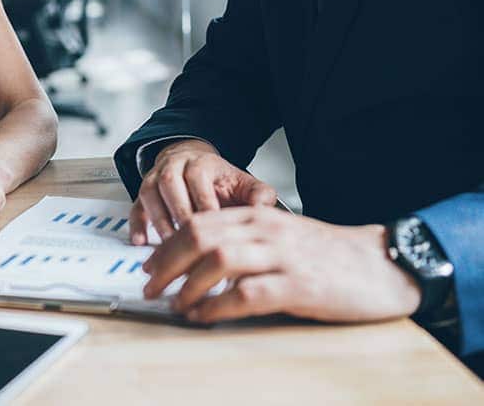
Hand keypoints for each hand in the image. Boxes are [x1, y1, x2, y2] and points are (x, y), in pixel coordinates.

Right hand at [129, 140, 276, 243]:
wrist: (194, 164)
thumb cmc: (220, 181)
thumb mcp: (244, 183)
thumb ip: (259, 195)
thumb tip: (264, 209)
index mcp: (201, 163)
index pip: (199, 180)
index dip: (205, 205)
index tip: (215, 230)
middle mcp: (175, 166)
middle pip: (171, 185)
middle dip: (180, 215)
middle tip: (191, 243)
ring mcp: (156, 178)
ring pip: (151, 194)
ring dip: (159, 221)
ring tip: (170, 248)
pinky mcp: (144, 193)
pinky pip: (135, 206)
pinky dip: (136, 224)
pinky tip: (141, 242)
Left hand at [142, 207, 421, 323]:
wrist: (380, 264)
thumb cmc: (326, 253)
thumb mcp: (280, 234)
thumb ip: (244, 239)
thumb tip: (199, 260)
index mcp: (256, 214)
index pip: (198, 222)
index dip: (168, 244)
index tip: (149, 264)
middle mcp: (264, 228)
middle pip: (199, 236)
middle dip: (167, 262)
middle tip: (150, 286)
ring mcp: (281, 256)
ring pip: (218, 260)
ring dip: (188, 284)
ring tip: (174, 304)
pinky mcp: (298, 286)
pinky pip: (248, 294)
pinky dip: (219, 307)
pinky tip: (205, 317)